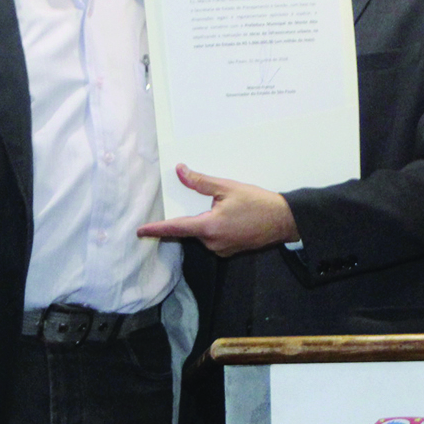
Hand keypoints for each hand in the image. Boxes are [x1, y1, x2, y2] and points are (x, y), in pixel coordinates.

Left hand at [136, 164, 298, 255]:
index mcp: (209, 227)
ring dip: (205, 222)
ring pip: (202, 234)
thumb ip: (200, 182)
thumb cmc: (258, 203)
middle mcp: (212, 243)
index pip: (175, 229)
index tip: (141, 232)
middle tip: (210, 203)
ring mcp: (221, 249)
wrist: (283, 220)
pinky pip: (214, 239)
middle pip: (190, 230)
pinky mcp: (229, 251)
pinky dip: (215, 228)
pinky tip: (230, 218)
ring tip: (225, 209)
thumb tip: (181, 171)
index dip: (156, 230)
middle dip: (192, 217)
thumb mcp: (227, 187)